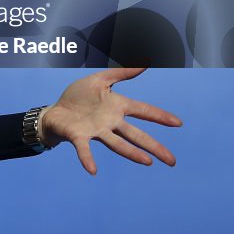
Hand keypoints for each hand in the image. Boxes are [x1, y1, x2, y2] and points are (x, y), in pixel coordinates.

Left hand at [40, 67, 181, 174]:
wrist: (55, 110)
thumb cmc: (78, 97)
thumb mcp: (99, 80)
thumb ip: (120, 73)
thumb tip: (144, 63)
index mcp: (116, 106)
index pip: (142, 110)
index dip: (159, 116)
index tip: (178, 123)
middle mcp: (110, 122)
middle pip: (135, 135)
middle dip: (154, 146)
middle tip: (172, 161)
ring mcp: (95, 131)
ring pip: (116, 143)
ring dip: (130, 153)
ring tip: (146, 162)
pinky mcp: (78, 137)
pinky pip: (84, 149)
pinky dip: (87, 159)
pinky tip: (93, 170)